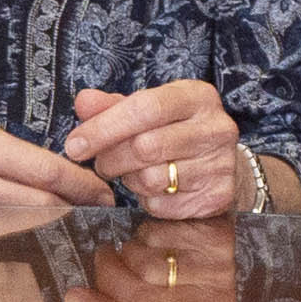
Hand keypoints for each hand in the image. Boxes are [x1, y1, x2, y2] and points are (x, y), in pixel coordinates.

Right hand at [58, 225, 241, 301]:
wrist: (212, 232)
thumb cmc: (175, 274)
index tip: (73, 299)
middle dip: (109, 281)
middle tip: (101, 261)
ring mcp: (219, 276)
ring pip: (149, 270)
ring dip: (126, 254)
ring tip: (128, 249)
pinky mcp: (218, 243)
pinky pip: (162, 239)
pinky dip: (144, 235)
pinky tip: (151, 235)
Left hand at [62, 77, 256, 220]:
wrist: (225, 164)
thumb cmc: (177, 130)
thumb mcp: (150, 109)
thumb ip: (113, 106)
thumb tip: (83, 102)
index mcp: (197, 97)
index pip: (144, 108)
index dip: (104, 127)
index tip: (75, 144)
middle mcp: (215, 128)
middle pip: (145, 147)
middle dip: (111, 158)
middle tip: (102, 162)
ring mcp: (220, 164)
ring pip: (151, 179)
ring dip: (129, 179)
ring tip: (131, 172)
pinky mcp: (216, 197)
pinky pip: (162, 204)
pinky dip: (146, 199)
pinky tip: (152, 187)